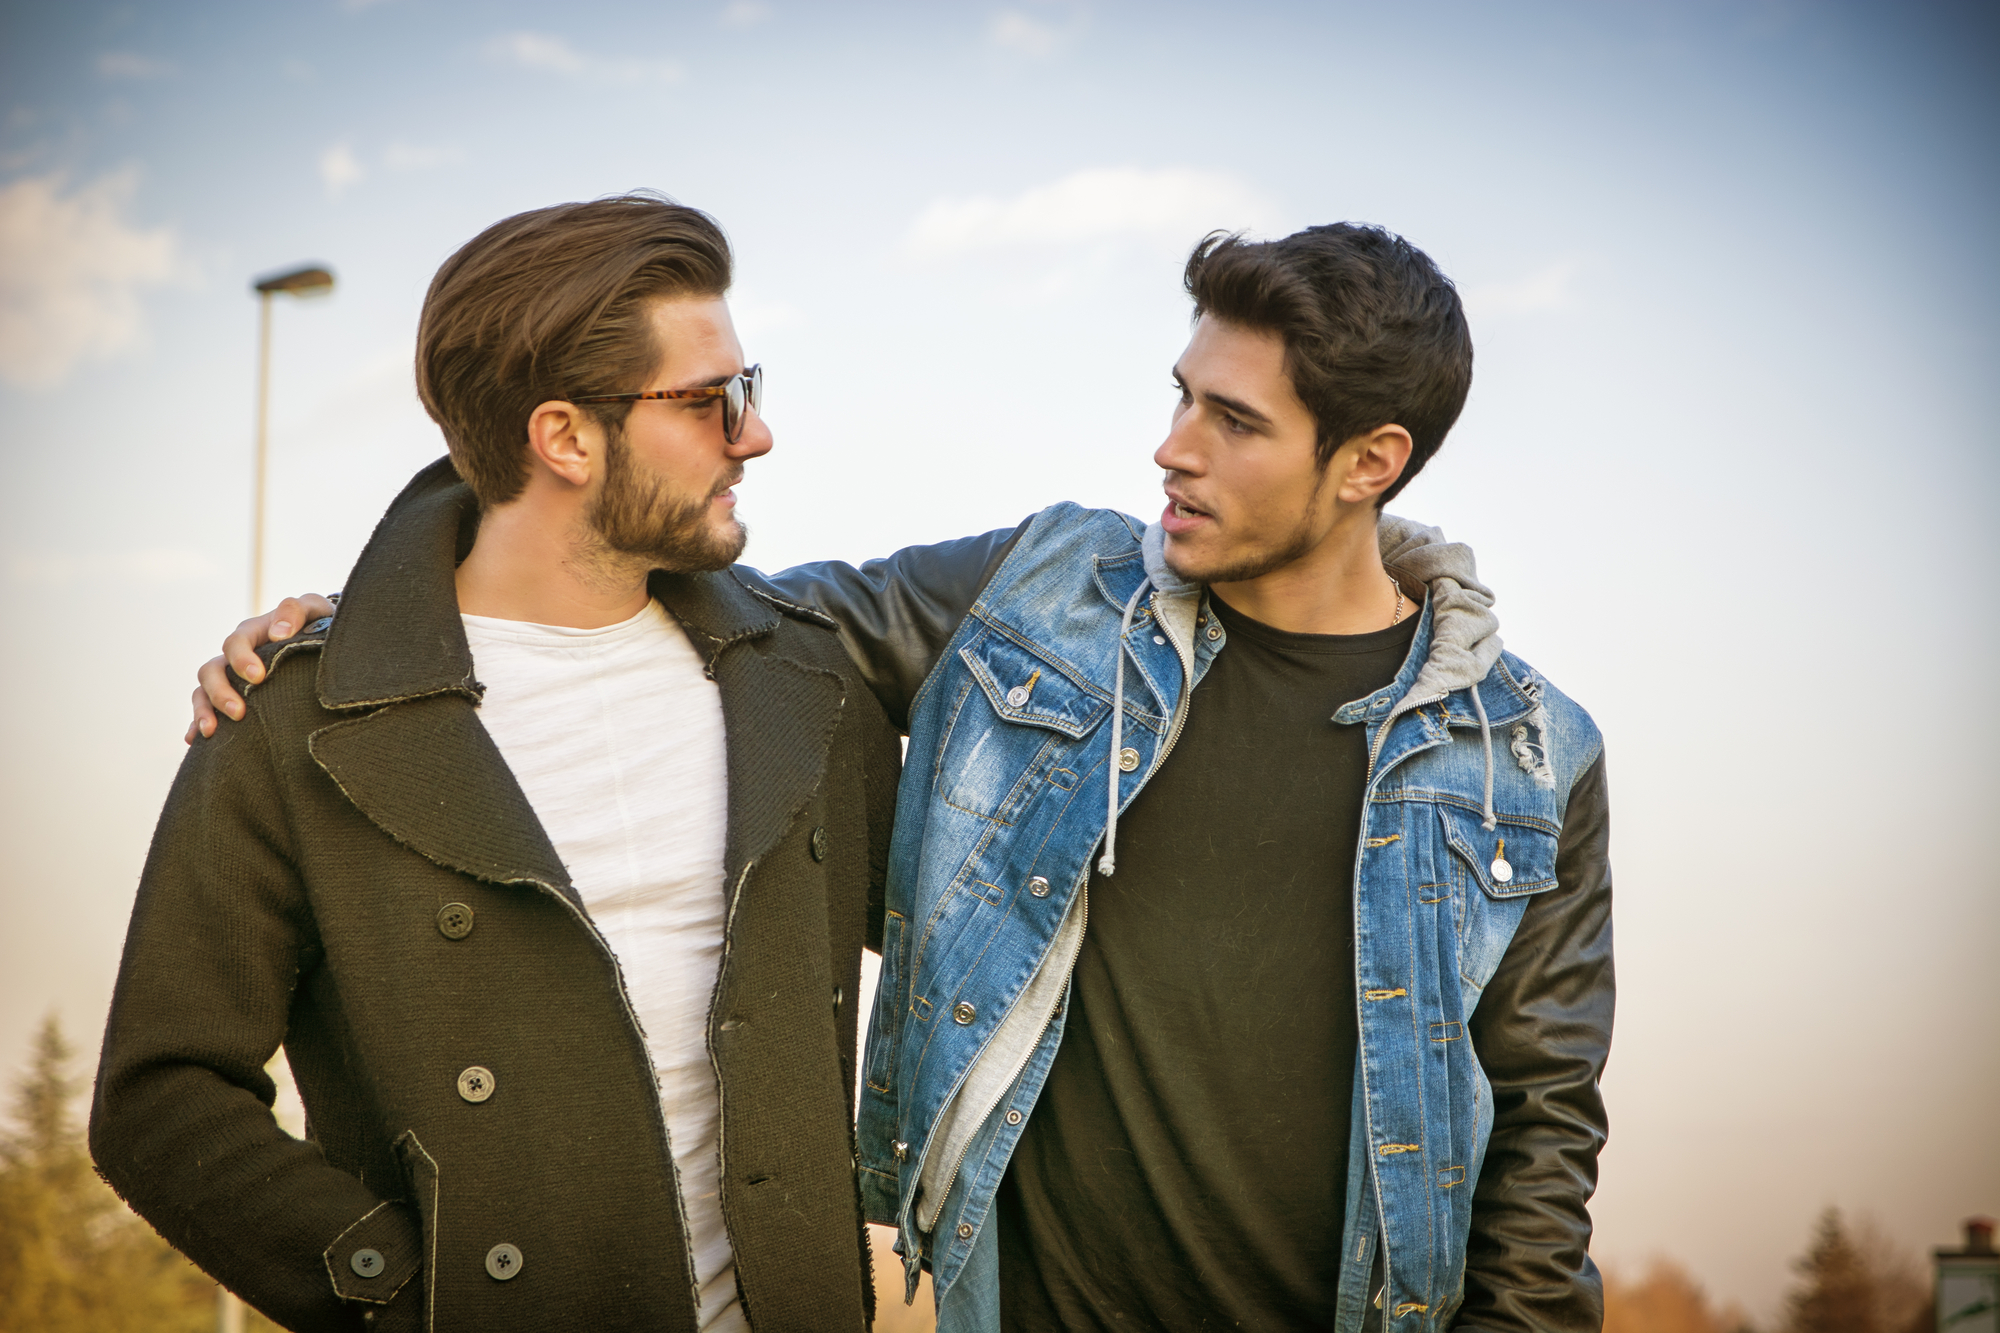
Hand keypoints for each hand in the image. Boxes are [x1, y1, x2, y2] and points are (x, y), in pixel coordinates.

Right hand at [187, 594, 338, 742]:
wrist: (320, 639)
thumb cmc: (318, 623)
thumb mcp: (313, 609)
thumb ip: (296, 610)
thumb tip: (279, 632)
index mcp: (252, 633)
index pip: (236, 643)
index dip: (241, 659)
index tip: (258, 677)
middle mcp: (235, 656)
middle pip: (211, 670)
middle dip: (220, 692)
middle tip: (239, 712)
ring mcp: (230, 677)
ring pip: (203, 691)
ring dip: (204, 710)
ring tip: (211, 731)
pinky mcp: (232, 697)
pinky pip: (206, 710)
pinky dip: (196, 723)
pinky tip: (195, 740)